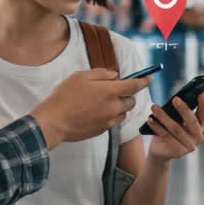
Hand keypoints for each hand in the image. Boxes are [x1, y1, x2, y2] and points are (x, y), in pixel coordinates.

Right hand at [30, 70, 152, 148]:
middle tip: (114, 90)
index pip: (135, 86)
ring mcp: (108, 121)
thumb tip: (115, 76)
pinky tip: (94, 112)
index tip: (149, 78)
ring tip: (101, 102)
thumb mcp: (81, 76)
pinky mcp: (102, 131)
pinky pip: (112, 122)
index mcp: (110, 91)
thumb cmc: (65, 96)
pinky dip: (109, 116)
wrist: (54, 122)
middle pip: (131, 101)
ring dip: (118, 106)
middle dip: (128, 95)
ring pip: (122, 113)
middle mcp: (113, 107)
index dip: (144, 81)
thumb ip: (102, 73)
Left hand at [145, 92, 203, 165]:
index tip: (202, 93)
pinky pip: (165, 136)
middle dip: (183, 109)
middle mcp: (198, 137)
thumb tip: (177, 98)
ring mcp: (189, 146)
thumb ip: (180, 112)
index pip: (203, 114)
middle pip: (192, 121)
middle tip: (175, 99)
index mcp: (200, 126)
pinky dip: (156, 126)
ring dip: (163, 116)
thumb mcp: (176, 120)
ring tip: (154, 107)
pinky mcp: (178, 151)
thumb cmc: (169, 131)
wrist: (160, 151)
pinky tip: (150, 119)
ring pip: (175, 128)